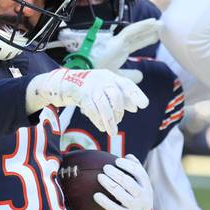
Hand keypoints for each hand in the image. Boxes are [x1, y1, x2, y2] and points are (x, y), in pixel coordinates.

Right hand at [26, 69, 148, 135]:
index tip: (144, 105)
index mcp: (111, 77)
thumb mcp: (106, 89)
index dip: (136, 94)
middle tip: (119, 121)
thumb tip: (136, 107)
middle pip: (115, 95)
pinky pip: (91, 110)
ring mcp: (90, 87)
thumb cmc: (91, 88)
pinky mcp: (80, 95)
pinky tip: (102, 127)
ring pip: (103, 105)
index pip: (126, 84)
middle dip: (119, 111)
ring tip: (113, 132)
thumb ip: (121, 97)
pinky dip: (98, 120)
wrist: (65, 82)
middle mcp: (102, 80)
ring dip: (109, 120)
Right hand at [88, 19, 162, 70]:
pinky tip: (152, 22)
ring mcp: (117, 43)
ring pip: (135, 32)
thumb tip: (142, 75)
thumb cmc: (98, 77)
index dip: (146, 39)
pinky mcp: (116, 42)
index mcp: (119, 53)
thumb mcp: (119, 78)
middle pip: (138, 36)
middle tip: (161, 27)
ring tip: (160, 23)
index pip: (136, 43)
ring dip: (148, 27)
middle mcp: (119, 46)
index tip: (157, 37)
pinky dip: (142, 26)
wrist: (88, 76)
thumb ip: (130, 76)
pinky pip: (130, 31)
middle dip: (149, 31)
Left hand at [95, 154, 153, 209]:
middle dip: (116, 174)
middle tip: (105, 167)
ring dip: (109, 184)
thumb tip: (127, 156)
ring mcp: (134, 207)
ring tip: (99, 176)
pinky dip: (105, 202)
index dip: (128, 166)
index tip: (117, 161)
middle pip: (129, 183)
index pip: (139, 173)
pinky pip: (114, 209)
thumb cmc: (138, 196)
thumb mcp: (142, 184)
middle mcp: (142, 196)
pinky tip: (96, 195)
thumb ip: (136, 170)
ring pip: (121, 195)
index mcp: (146, 185)